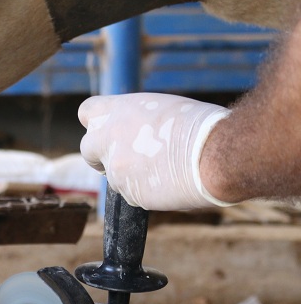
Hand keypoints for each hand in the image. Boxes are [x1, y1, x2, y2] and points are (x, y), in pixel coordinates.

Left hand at [78, 93, 232, 209]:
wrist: (217, 155)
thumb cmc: (201, 127)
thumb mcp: (163, 109)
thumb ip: (136, 120)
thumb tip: (132, 132)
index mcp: (118, 110)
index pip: (87, 112)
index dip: (96, 124)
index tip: (107, 132)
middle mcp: (109, 138)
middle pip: (88, 149)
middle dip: (100, 156)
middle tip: (122, 159)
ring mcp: (115, 168)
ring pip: (113, 176)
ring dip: (131, 175)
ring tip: (166, 169)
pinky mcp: (128, 193)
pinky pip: (132, 194)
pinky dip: (146, 191)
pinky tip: (170, 183)